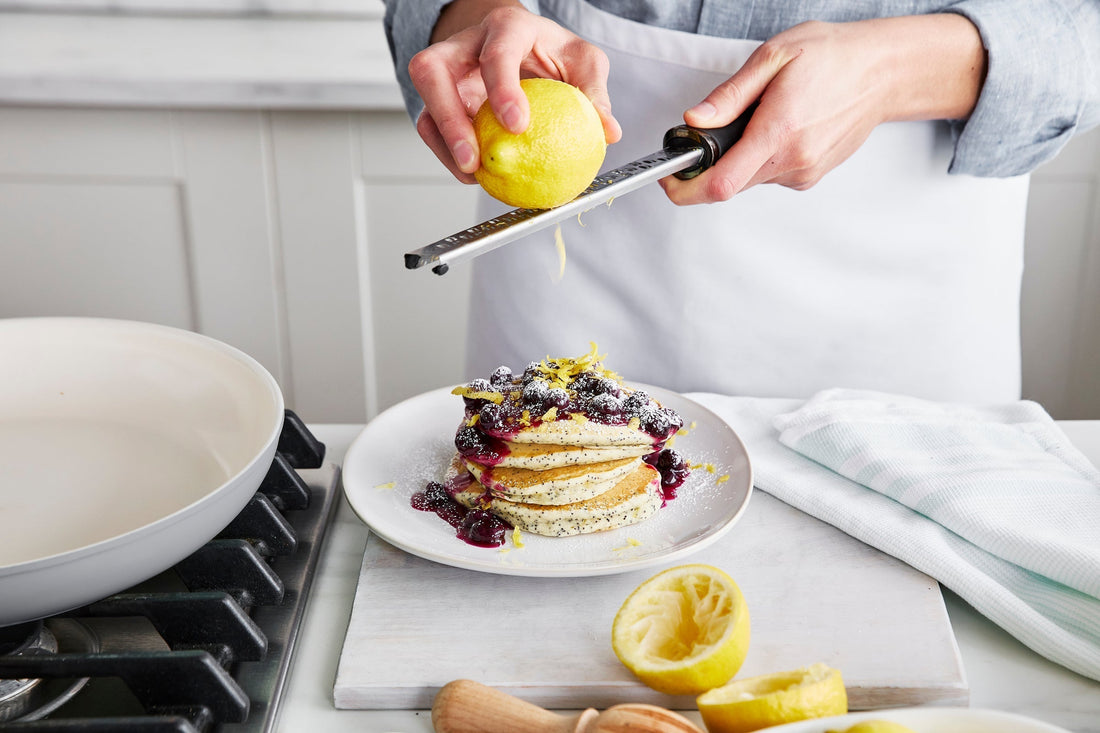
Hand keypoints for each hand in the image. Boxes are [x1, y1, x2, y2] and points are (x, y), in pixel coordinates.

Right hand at [408, 0, 621, 183]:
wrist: (523, 44)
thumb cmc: (551, 50)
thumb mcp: (583, 61)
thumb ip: (594, 92)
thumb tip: (609, 132)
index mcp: (506, 28)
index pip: (496, 53)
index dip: (502, 88)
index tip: (517, 125)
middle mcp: (466, 45)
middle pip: (432, 71)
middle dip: (449, 117)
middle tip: (474, 159)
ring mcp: (447, 72)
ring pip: (425, 102)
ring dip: (443, 142)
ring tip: (471, 173)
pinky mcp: (440, 98)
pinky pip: (431, 127)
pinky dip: (447, 153)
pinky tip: (474, 174)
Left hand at [660, 14, 985, 204]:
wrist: (883, 72)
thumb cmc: (833, 57)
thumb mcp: (773, 58)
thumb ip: (729, 96)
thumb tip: (695, 120)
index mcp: (778, 133)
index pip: (720, 185)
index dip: (685, 188)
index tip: (669, 178)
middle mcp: (792, 162)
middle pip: (729, 186)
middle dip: (710, 165)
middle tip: (714, 131)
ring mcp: (803, 173)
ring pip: (749, 180)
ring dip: (741, 157)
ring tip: (763, 117)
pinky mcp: (810, 177)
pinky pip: (770, 175)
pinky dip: (763, 157)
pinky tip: (782, 127)